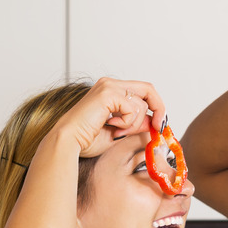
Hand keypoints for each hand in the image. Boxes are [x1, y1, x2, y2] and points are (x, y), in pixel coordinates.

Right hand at [51, 77, 166, 157]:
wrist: (68, 143)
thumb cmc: (86, 139)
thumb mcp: (121, 131)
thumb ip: (137, 124)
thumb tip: (153, 122)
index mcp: (111, 90)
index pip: (143, 91)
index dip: (156, 106)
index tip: (159, 124)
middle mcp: (110, 84)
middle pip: (148, 89)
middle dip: (158, 109)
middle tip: (157, 127)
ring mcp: (108, 86)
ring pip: (141, 104)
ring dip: (134, 123)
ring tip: (117, 130)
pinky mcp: (108, 94)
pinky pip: (133, 108)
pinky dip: (127, 122)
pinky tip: (111, 126)